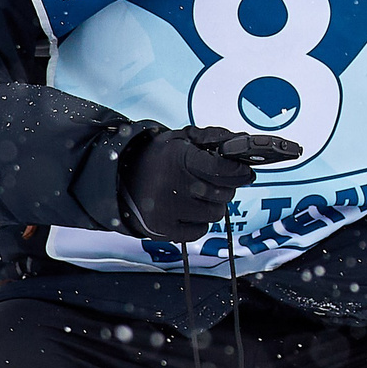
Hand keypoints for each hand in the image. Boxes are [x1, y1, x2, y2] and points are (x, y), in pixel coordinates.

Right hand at [118, 126, 300, 242]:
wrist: (122, 178)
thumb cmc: (159, 158)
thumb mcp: (181, 138)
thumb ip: (212, 137)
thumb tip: (241, 140)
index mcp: (178, 159)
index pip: (221, 169)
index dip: (238, 171)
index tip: (244, 171)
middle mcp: (172, 185)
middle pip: (223, 193)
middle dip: (226, 186)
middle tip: (217, 180)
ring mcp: (167, 210)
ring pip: (215, 213)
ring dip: (214, 204)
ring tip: (200, 194)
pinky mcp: (163, 229)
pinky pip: (200, 230)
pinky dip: (200, 221)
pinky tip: (189, 209)